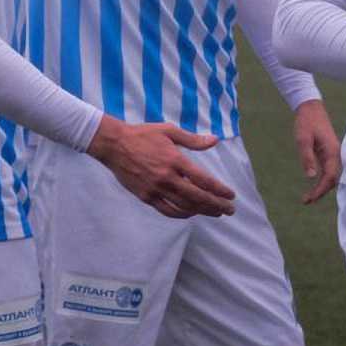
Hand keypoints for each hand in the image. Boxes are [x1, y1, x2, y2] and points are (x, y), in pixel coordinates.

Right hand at [86, 116, 236, 218]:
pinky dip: (182, 214)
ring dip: (203, 211)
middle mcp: (167, 177)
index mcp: (175, 160)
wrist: (114, 145)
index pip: (204, 180)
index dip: (220, 190)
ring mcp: (155, 189)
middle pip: (197, 197)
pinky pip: (167, 210)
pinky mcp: (146, 197)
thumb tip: (215, 140)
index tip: (231, 195)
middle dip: (216, 205)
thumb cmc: (143, 135)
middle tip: (230, 209)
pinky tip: (192, 213)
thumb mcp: (169, 131)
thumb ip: (193, 139)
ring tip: (216, 213)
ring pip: (184, 206)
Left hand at [293, 100, 341, 203]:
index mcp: (332, 152)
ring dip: (321, 187)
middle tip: (306, 201)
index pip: (330, 177)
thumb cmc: (306, 122)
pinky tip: (314, 185)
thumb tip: (310, 177)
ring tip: (308, 197)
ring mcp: (333, 153)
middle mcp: (336, 154)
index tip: (309, 199)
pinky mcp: (328, 152)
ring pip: (331, 176)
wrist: (310, 107)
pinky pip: (328, 170)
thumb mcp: (303, 139)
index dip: (320, 190)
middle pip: (332, 179)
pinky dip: (322, 180)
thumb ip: (307, 157)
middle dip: (321, 192)